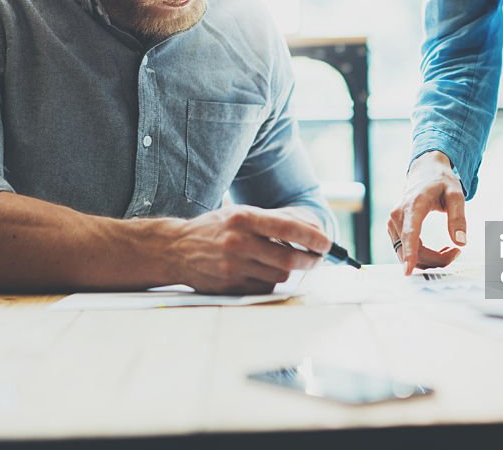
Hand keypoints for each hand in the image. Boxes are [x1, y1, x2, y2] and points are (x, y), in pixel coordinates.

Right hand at [167, 205, 331, 293]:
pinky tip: (258, 272)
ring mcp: (233, 267)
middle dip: (310, 261)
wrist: (176, 249)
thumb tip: (312, 231)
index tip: (327, 243)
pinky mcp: (229, 286)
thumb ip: (274, 221)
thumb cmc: (216, 228)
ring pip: (279, 276)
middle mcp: (238, 242)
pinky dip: (269, 282)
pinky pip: (264, 288)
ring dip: (287, 271)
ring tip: (279, 262)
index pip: (289, 229)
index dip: (313, 238)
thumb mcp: (241, 214)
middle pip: (289, 259)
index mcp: (244, 219)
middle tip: (317, 259)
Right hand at [388, 151, 465, 275]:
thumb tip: (460, 241)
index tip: (408, 271)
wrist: (425, 172)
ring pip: (407, 253)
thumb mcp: (456, 194)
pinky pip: (405, 250)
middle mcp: (398, 215)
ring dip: (430, 259)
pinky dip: (421, 256)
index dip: (410, 254)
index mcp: (413, 205)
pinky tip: (438, 250)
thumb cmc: (440, 182)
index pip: (410, 233)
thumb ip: (458, 218)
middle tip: (457, 253)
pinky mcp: (393, 229)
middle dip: (435, 259)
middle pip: (412, 249)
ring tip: (449, 250)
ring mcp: (393, 223)